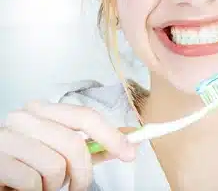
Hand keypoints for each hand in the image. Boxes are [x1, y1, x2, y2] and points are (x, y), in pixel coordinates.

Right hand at [0, 101, 136, 190]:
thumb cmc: (28, 164)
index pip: (85, 116)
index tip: (129, 152)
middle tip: (79, 186)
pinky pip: (33, 180)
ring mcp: (6, 137)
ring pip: (55, 165)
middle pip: (74, 143)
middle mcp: (23, 117)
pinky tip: (27, 188)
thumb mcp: (61, 152)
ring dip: (56, 184)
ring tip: (45, 184)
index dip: (111, 135)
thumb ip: (92, 147)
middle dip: (83, 172)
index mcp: (42, 110)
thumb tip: (127, 143)